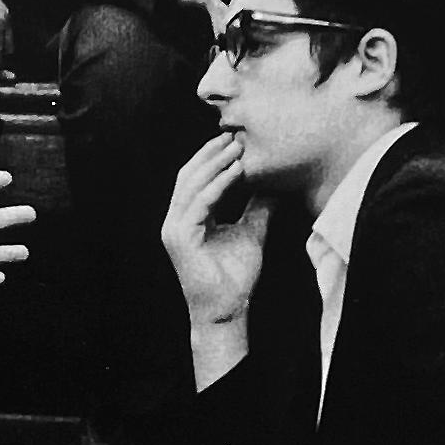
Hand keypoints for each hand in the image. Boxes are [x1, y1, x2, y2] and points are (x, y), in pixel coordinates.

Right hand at [161, 131, 268, 334]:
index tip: (237, 140)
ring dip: (215, 163)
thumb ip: (256, 207)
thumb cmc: (235, 276)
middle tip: (235, 135)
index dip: (213, 157)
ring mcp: (174, 228)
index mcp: (188, 218)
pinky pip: (199, 202)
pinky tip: (236, 172)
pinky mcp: (180, 237)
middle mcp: (176, 220)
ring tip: (237, 148)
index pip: (195, 178)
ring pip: (191, 184)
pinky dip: (218, 184)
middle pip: (189, 175)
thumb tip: (270, 182)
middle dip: (211, 153)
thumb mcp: (251, 231)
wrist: (227, 308)